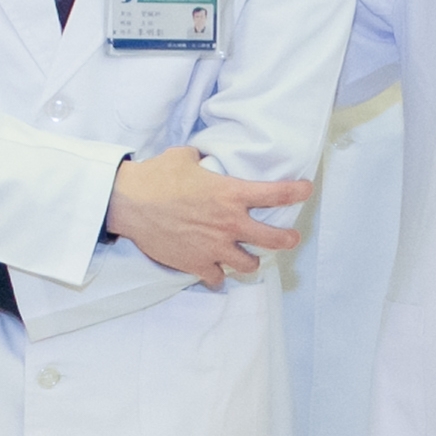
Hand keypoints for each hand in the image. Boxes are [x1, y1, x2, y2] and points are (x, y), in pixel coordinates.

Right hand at [107, 146, 307, 287]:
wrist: (129, 202)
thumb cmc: (156, 176)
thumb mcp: (183, 157)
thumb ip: (201, 159)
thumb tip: (201, 157)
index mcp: (230, 194)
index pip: (276, 194)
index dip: (296, 192)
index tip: (306, 190)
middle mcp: (229, 223)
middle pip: (274, 239)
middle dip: (287, 239)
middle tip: (290, 238)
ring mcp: (214, 247)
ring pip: (249, 264)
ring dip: (250, 260)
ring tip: (248, 257)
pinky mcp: (196, 264)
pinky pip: (216, 278)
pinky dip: (217, 276)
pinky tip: (215, 272)